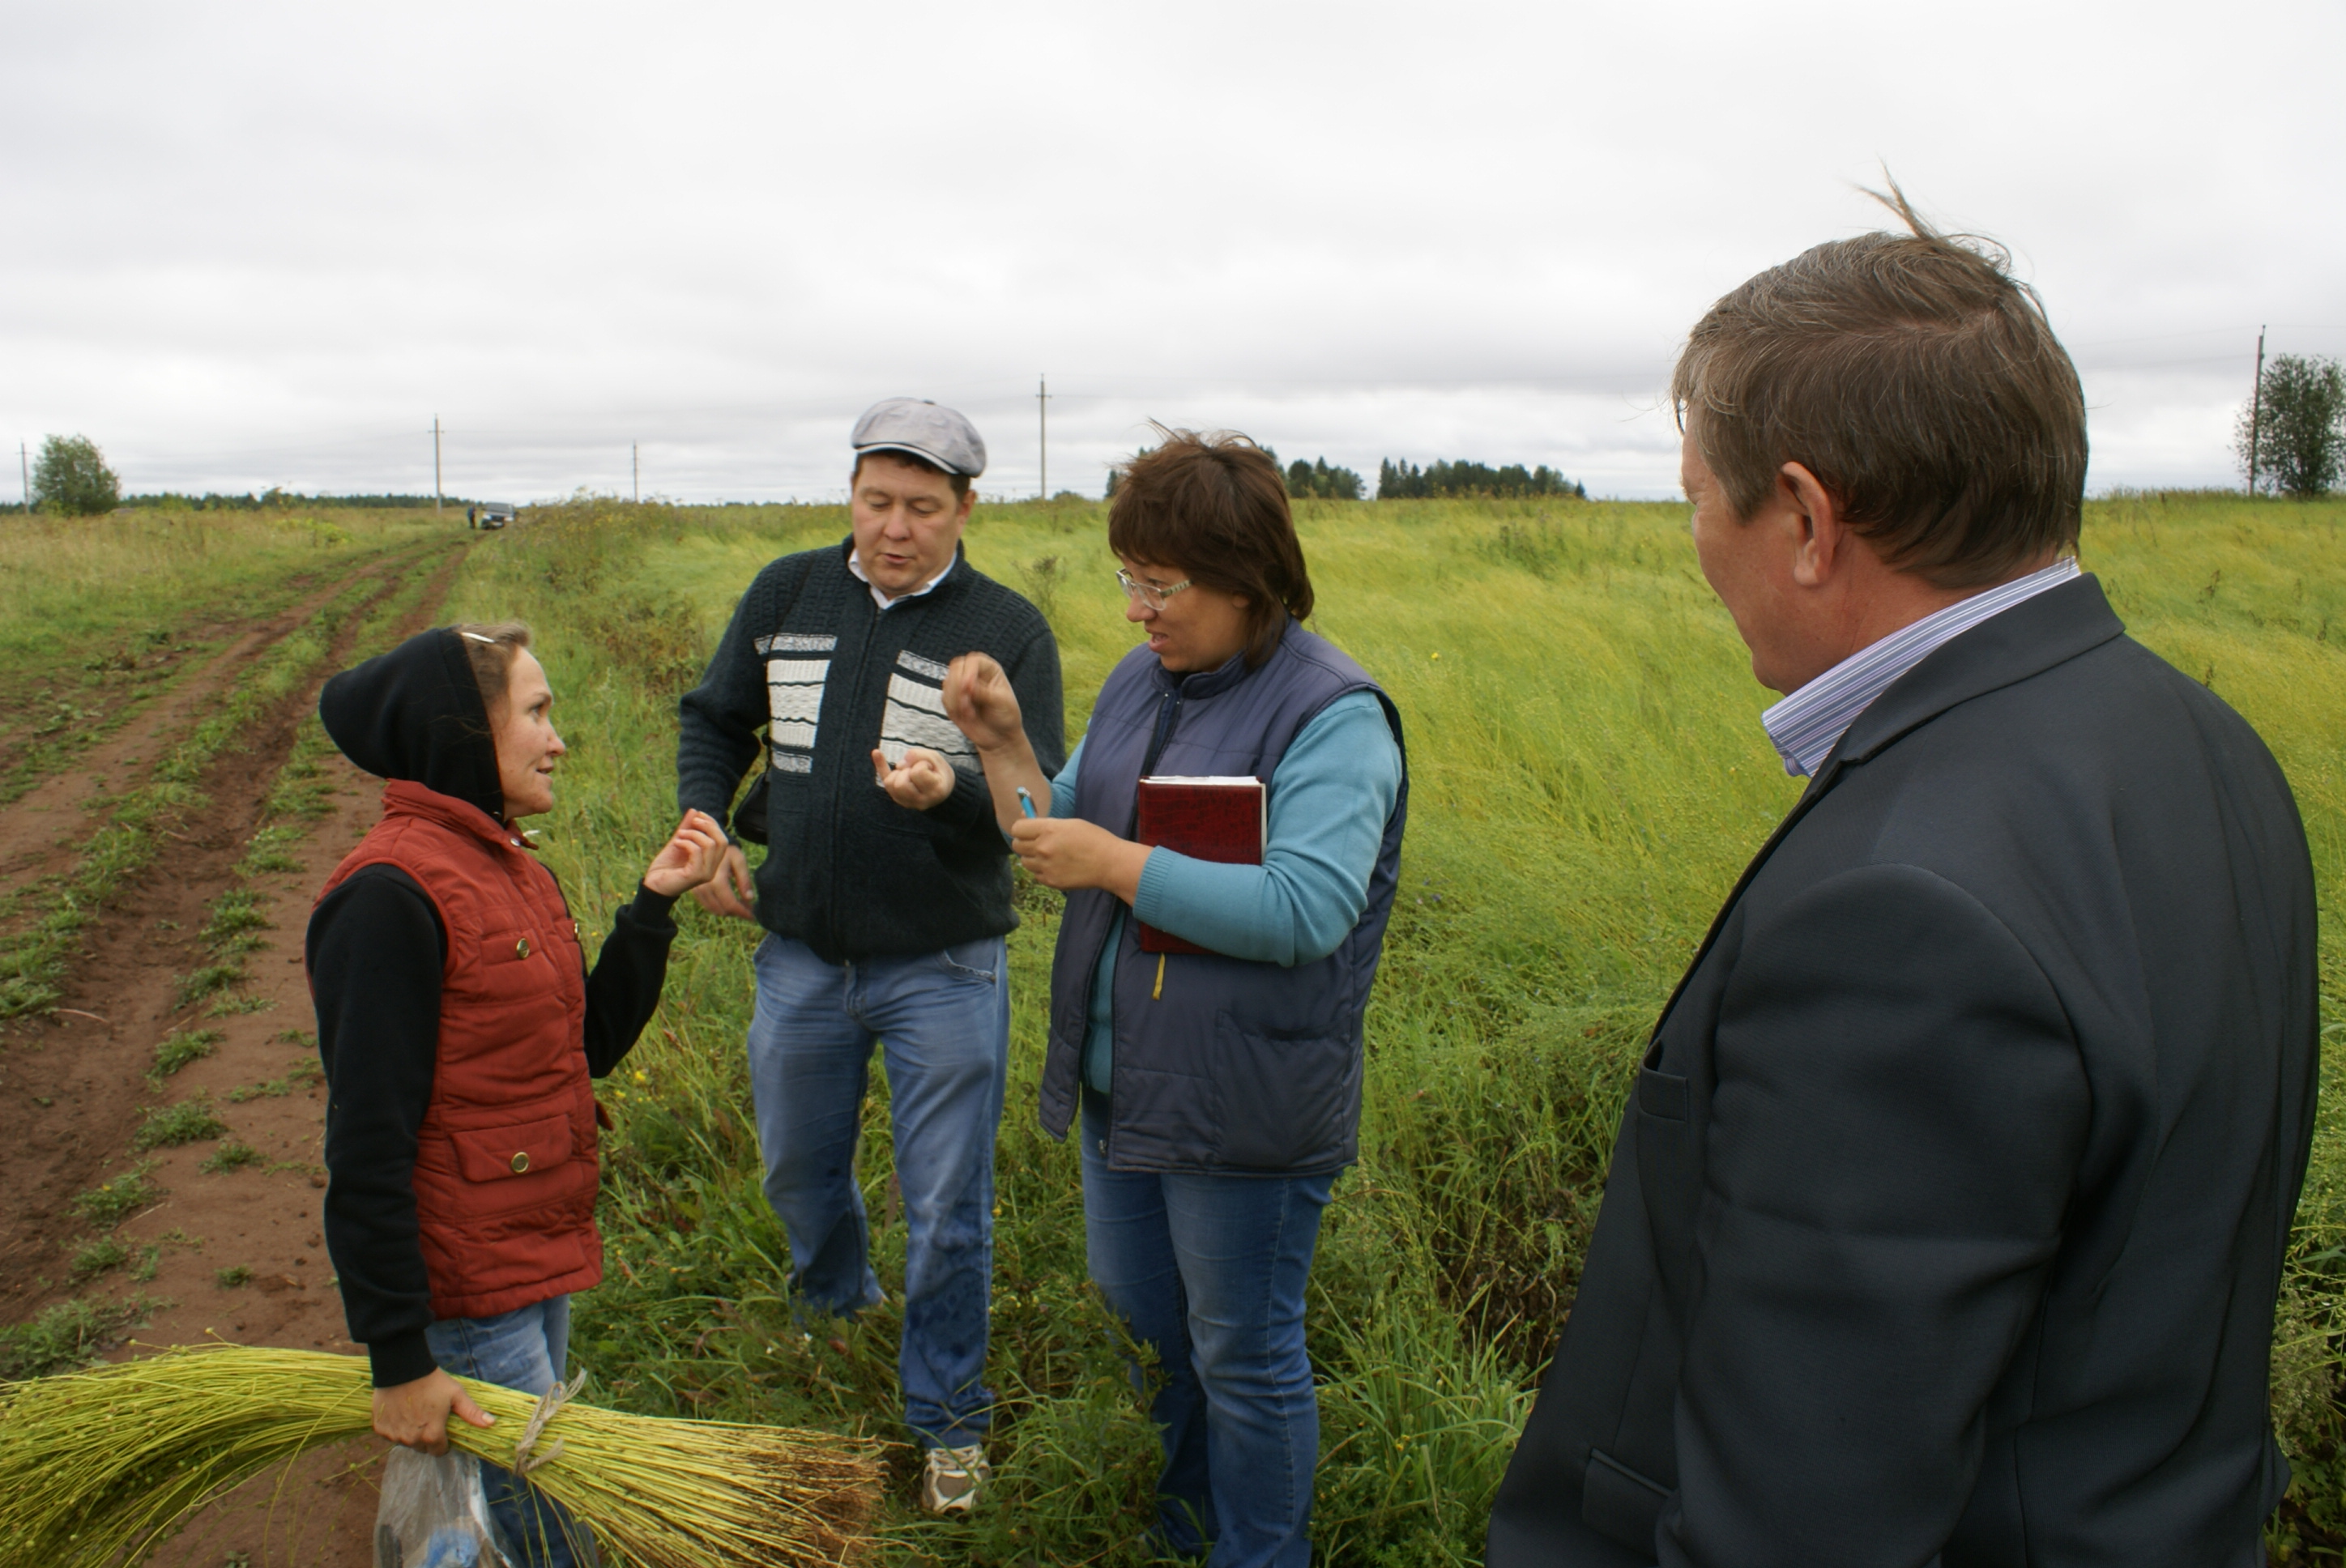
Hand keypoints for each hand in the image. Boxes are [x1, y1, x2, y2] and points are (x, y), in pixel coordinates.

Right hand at [372, 1367, 494, 1454]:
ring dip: (411, 1433)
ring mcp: (394, 1435)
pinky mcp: (380, 1428)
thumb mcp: (456, 1394)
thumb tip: (492, 1424)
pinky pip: (390, 1435)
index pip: (439, 1451)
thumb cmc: (432, 1381)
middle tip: (429, 1418)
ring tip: (415, 1413)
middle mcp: (411, 1440)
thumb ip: (472, 1412)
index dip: (443, 1442)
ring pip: (406, 1442)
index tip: (442, 1429)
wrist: (402, 1368)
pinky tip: (400, 1412)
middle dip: (427, 1438)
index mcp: (431, 1435)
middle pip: (422, 1448)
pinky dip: (395, 1427)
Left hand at [643, 809, 729, 898]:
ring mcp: (706, 873)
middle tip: (692, 821)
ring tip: (679, 835)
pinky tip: (676, 843)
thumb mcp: (678, 841)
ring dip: (694, 834)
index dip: (712, 823)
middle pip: (722, 841)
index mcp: (711, 861)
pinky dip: (686, 843)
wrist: (652, 883)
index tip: (698, 814)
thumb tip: (695, 810)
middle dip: (708, 826)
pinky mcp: (695, 876)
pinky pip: (697, 852)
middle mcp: (712, 868)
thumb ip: (687, 827)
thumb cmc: (665, 865)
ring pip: (711, 845)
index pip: (722, 839)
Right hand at [691, 842, 756, 919]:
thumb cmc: (728, 850)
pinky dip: (719, 907)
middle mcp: (704, 886)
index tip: (755, 917)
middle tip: (750, 912)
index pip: (730, 903)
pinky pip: (707, 904)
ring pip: (713, 909)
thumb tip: (749, 899)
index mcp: (717, 879)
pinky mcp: (694, 889)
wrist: (707, 842)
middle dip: (737, 913)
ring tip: (742, 908)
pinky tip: (730, 904)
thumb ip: (744, 880)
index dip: (743, 912)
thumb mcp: (739, 860)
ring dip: (728, 911)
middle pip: (721, 909)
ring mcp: (697, 888)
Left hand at [873, 747, 956, 810]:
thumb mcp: (936, 760)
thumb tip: (898, 764)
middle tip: (916, 770)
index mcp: (935, 791)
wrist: (942, 790)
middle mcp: (921, 801)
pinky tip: (876, 752)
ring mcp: (908, 803)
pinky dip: (880, 766)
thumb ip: (919, 755)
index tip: (929, 767)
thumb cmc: (939, 773)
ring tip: (909, 772)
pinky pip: (886, 782)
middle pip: (901, 783)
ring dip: (897, 773)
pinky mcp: (900, 800)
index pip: (918, 772)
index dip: (921, 763)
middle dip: (906, 770)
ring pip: (890, 784)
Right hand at [942, 654, 1025, 753]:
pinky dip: (953, 708)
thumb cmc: (1006, 716)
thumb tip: (967, 686)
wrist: (1000, 736)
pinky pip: (945, 698)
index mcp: (989, 669)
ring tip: (970, 713)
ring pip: (948, 683)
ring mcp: (961, 686)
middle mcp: (973, 674)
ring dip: (956, 700)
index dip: (968, 672)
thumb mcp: (1001, 702)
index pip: (973, 660)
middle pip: (956, 668)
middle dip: (958, 686)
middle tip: (967, 703)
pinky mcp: (953, 700)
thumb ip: (984, 692)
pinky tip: (967, 717)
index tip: (969, 688)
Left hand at [1010, 815, 1149, 899]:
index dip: (1021, 828)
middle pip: (1017, 845)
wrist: (1110, 863)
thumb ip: (1046, 823)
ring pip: (1024, 862)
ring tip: (1048, 855)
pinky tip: (1056, 866)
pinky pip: (1036, 874)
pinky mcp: (1050, 881)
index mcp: (1048, 829)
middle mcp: (1043, 848)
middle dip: (1024, 842)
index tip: (1027, 829)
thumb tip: (1025, 818)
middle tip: (1035, 842)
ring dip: (1032, 858)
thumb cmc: (1094, 839)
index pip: (1017, 828)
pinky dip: (1042, 870)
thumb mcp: (1070, 823)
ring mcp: (1045, 867)